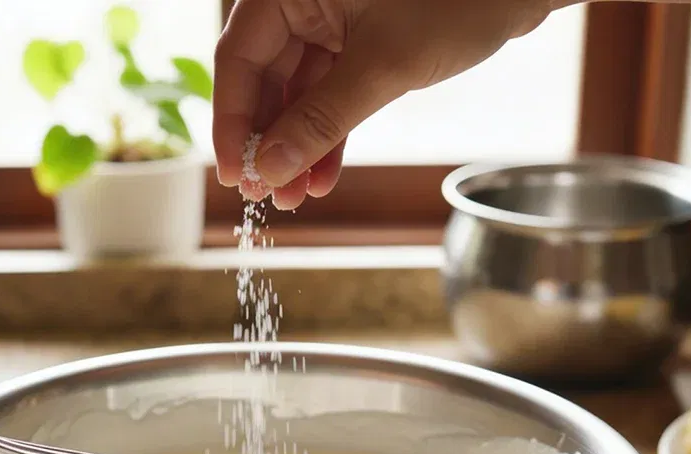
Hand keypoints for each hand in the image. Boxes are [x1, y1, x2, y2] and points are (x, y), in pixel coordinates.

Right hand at [213, 0, 561, 208]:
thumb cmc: (458, 1)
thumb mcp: (383, 67)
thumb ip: (321, 119)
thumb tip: (270, 169)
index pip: (239, 57)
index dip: (233, 122)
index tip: (235, 175)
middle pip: (265, 77)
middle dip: (269, 141)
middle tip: (267, 195)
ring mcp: (334, 17)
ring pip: (299, 90)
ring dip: (298, 145)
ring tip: (297, 197)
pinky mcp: (363, 37)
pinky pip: (332, 91)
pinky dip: (329, 131)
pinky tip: (323, 175)